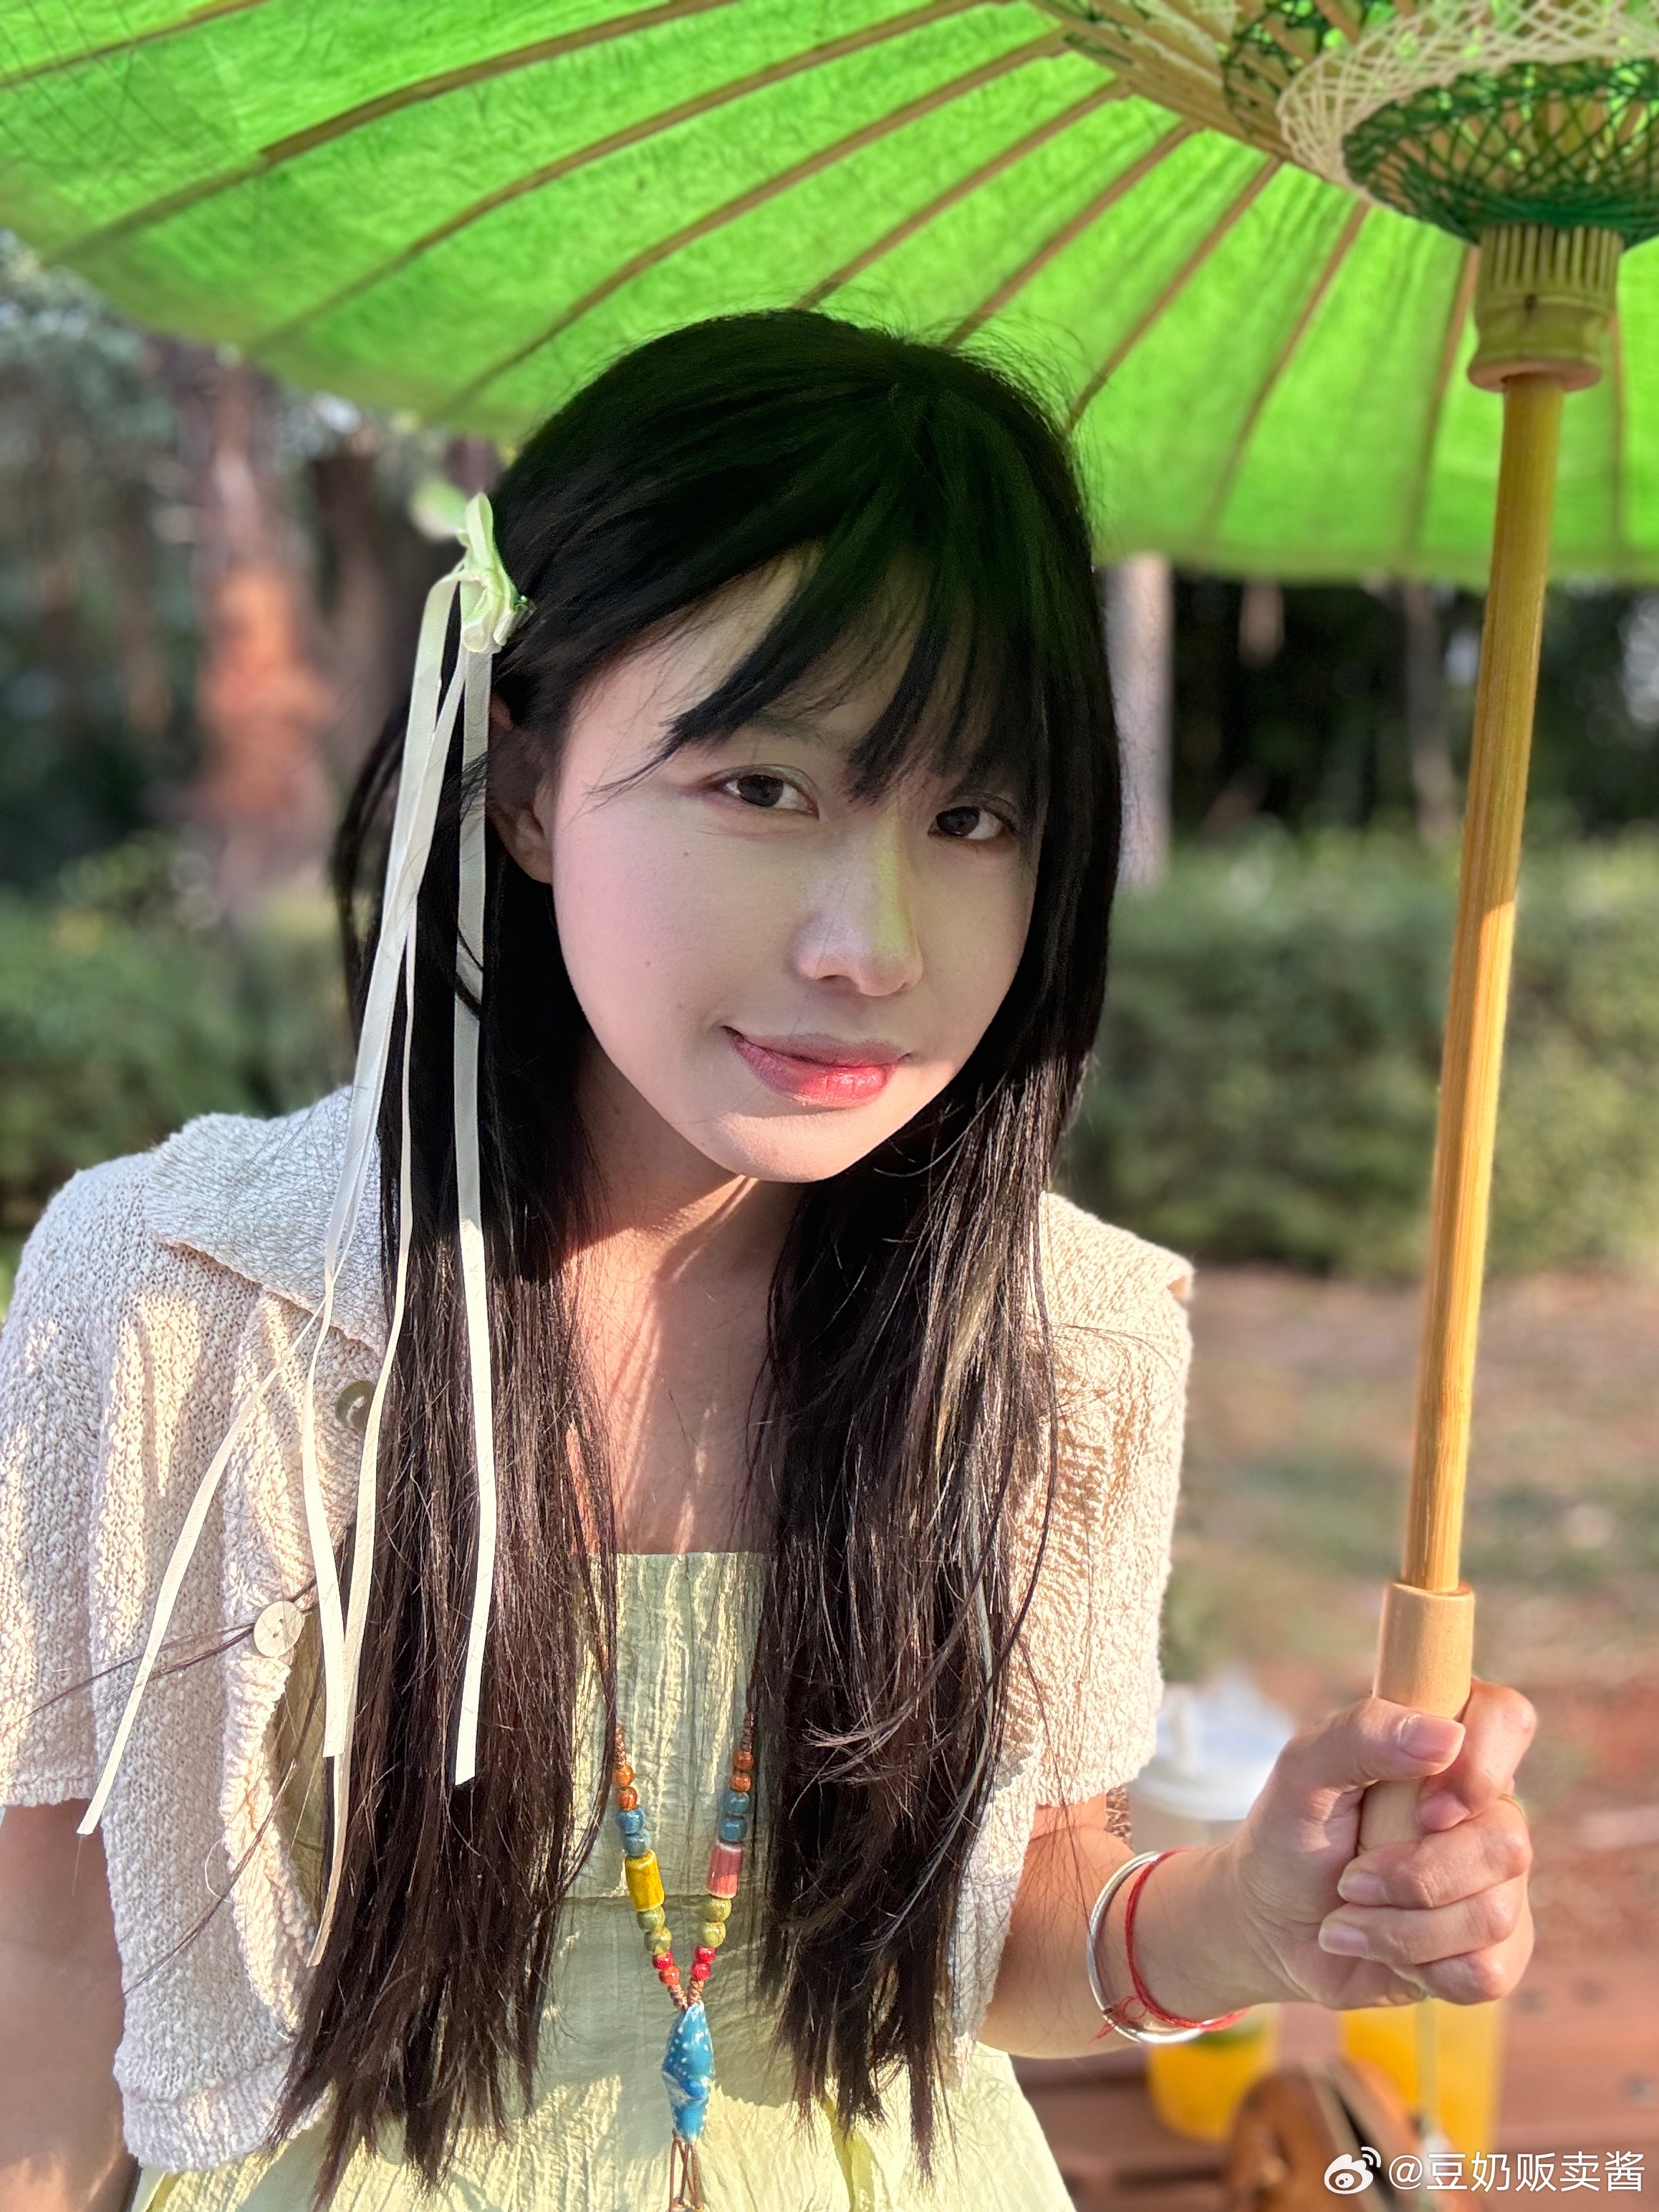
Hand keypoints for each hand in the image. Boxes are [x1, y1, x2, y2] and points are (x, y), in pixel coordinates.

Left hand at [1221, 1678, 1534, 2009]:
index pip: (1508, 1719)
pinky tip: (1379, 1949)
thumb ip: (1362, 1734)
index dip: (1481, 1767)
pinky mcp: (1492, 1951)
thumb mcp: (1303, 1771)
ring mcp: (1496, 1883)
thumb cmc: (1290, 1832)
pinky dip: (1418, 1967)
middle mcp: (1485, 1810)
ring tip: (1349, 1913)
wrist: (1271, 1924)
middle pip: (1508, 1843)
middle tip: (1350, 1879)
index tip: (1425, 1809)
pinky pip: (1487, 1972)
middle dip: (1416, 1876)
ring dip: (1401, 1928)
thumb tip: (1445, 1737)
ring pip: (1493, 1915)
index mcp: (1446, 1748)